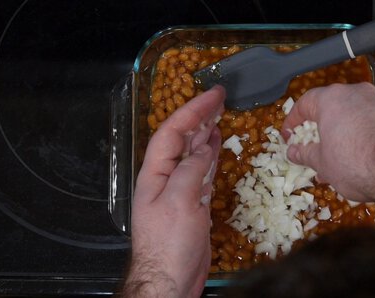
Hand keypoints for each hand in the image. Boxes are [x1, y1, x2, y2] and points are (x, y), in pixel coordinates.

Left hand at [124, 86, 224, 297]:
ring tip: (219, 115)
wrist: (170, 280)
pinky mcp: (191, 203)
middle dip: (199, 115)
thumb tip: (204, 148)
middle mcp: (164, 178)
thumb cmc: (169, 244)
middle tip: (220, 97)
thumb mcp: (180, 201)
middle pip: (181, 138)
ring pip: (191, 152)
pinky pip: (201, 170)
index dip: (192, 110)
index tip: (213, 95)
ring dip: (205, 132)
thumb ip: (192, 170)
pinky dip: (210, 154)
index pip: (172, 132)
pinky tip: (216, 145)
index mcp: (154, 173)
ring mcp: (178, 190)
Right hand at [282, 82, 374, 203]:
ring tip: (338, 162)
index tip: (290, 137)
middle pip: (330, 108)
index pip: (305, 103)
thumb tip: (293, 151)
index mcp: (331, 99)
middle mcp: (355, 93)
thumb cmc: (357, 163)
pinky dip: (362, 135)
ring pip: (352, 116)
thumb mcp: (323, 163)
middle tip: (314, 151)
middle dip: (321, 132)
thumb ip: (306, 154)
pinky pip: (371, 122)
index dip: (293, 121)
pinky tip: (362, 158)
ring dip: (342, 135)